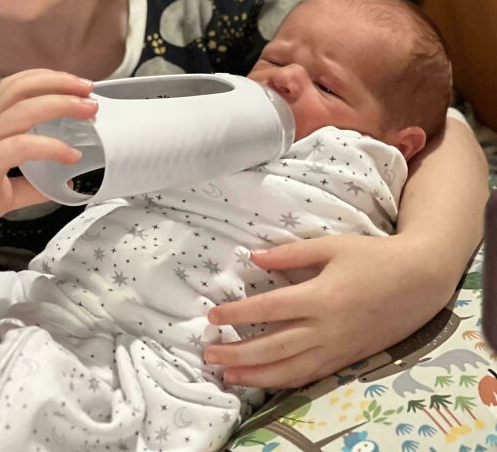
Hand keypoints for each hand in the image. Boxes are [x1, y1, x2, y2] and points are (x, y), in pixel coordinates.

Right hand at [0, 69, 95, 261]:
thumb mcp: (3, 193)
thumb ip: (32, 185)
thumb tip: (64, 184)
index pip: (14, 86)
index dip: (46, 78)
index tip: (77, 84)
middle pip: (20, 87)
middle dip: (58, 82)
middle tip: (90, 88)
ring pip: (23, 109)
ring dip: (61, 104)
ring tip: (89, 110)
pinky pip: (20, 147)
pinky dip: (50, 146)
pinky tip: (71, 156)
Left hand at [204, 233, 454, 388]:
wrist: (419, 282)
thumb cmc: (373, 257)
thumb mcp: (331, 246)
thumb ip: (291, 254)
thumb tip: (254, 257)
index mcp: (321, 297)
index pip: (269, 309)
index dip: (238, 315)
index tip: (212, 317)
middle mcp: (327, 329)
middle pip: (274, 347)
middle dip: (238, 354)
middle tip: (208, 355)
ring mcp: (338, 348)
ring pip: (290, 370)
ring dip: (256, 376)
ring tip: (227, 375)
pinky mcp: (347, 359)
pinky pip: (310, 376)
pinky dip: (284, 381)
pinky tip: (264, 381)